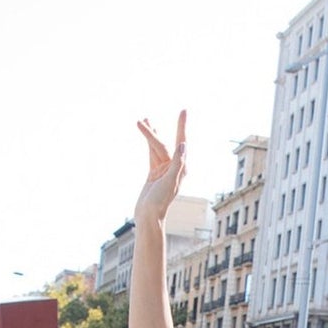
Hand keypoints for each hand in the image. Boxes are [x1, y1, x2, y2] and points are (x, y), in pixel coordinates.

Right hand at [134, 110, 186, 225]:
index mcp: (181, 168)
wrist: (149, 216)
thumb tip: (183, 145)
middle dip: (153, 133)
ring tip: (144, 119)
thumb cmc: (160, 202)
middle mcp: (174, 167)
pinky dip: (148, 143)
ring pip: (156, 147)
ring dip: (150, 134)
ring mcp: (163, 169)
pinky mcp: (154, 173)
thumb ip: (177, 163)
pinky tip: (147, 134)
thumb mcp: (170, 182)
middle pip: (162, 145)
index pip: (181, 142)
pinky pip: (151, 154)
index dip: (181, 126)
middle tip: (144, 119)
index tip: (183, 111)